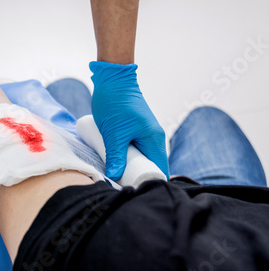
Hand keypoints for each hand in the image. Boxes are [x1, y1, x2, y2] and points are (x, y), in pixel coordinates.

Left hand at [90, 61, 168, 180]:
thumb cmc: (115, 102)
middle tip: (119, 186)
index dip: (148, 181)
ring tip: (114, 177)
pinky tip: (111, 162)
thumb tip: (114, 177)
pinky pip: (131, 149)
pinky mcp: (133, 130)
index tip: (133, 191)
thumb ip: (115, 156)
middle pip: (148, 166)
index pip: (159, 169)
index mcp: (154, 140)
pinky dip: (123, 157)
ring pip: (138, 158)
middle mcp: (153, 138)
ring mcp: (143, 134)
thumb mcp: (114, 133)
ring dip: (128, 167)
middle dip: (135, 177)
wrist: (112, 79)